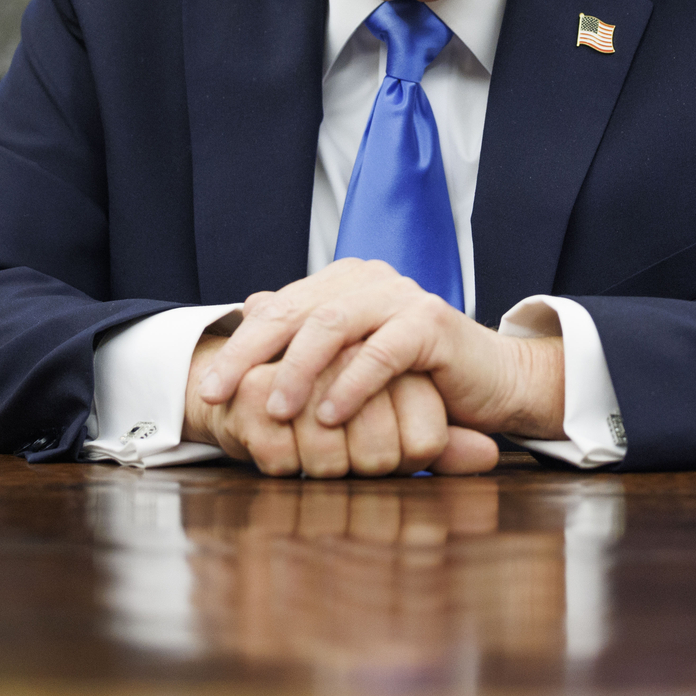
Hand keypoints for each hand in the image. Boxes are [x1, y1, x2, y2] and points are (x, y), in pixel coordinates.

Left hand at [194, 259, 564, 440]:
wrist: (490, 383)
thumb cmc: (414, 378)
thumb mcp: (350, 361)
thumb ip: (307, 335)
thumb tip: (250, 306)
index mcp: (342, 282)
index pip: (277, 309)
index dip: (238, 347)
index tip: (206, 390)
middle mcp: (368, 279)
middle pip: (295, 311)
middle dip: (250, 355)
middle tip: (218, 395)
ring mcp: (400, 296)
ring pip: (333, 325)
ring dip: (298, 370)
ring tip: (277, 411)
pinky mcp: (431, 322)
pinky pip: (382, 352)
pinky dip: (352, 384)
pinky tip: (331, 415)